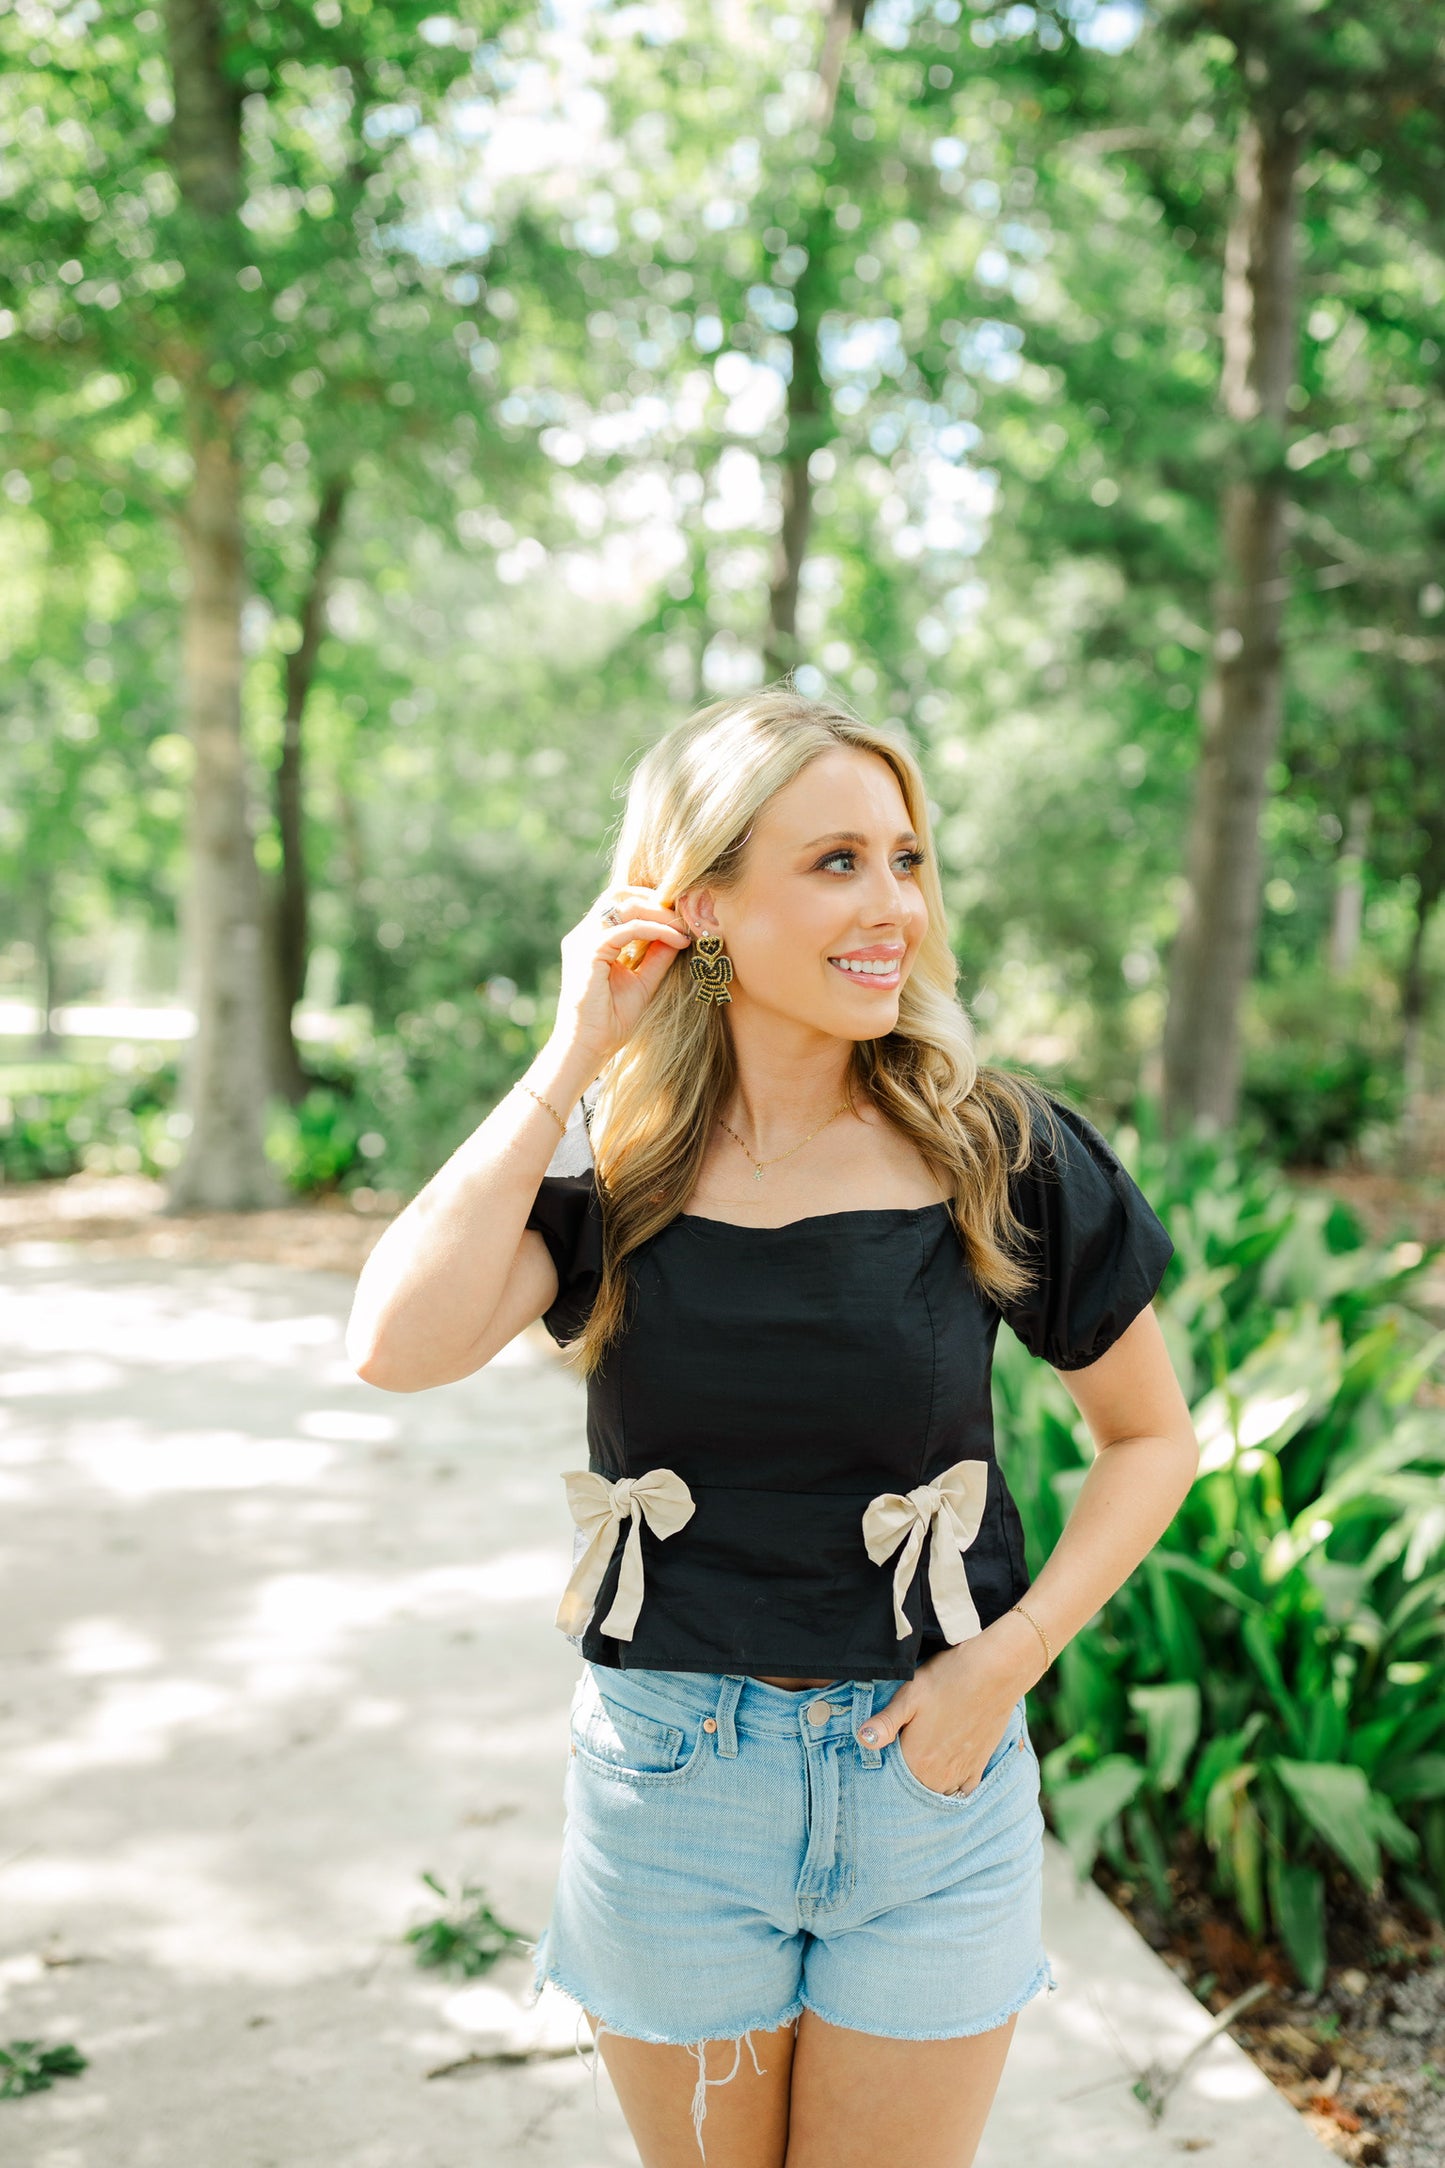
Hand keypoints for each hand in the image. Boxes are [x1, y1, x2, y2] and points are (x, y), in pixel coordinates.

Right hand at [553, 884, 691, 1068]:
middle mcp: (583, 935)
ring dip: (659, 913)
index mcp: (591, 939)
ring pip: (624, 906)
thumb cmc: (612, 1021)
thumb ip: (657, 956)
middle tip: (683, 916)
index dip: (652, 903)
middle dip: (655, 899)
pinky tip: (676, 941)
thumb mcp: (643, 982)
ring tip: (683, 928)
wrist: (589, 1047)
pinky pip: (628, 928)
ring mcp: (582, 941)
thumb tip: (680, 934)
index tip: (681, 917)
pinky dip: (656, 930)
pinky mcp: (588, 952)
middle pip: (619, 894)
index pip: (620, 902)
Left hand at [854, 1626, 1029, 1796]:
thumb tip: (862, 1739)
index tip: (882, 1757)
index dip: (883, 1770)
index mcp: (917, 1761)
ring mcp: (961, 1773)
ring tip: (920, 1766)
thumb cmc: (948, 1678)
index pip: (891, 1780)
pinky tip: (946, 1777)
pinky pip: (962, 1791)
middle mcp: (939, 1776)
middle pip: (914, 1788)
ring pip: (937, 1792)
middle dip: (904, 1780)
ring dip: (927, 1785)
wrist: (995, 1672)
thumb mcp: (909, 1695)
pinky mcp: (979, 1766)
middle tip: (901, 1758)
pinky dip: (953, 1789)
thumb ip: (884, 1722)